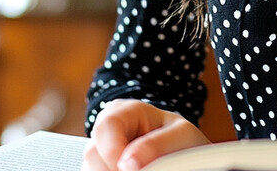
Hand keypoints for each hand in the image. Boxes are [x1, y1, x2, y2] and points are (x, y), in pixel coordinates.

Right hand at [82, 100, 210, 170]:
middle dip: (112, 168)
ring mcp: (102, 150)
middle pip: (93, 151)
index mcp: (127, 111)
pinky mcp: (102, 167)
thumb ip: (157, 144)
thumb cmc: (182, 139)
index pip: (107, 126)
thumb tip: (126, 163)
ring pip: (91, 168)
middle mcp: (109, 129)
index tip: (130, 169)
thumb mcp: (181, 135)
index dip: (113, 151)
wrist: (184, 151)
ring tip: (144, 170)